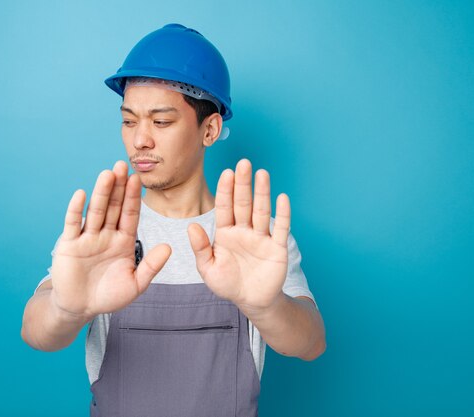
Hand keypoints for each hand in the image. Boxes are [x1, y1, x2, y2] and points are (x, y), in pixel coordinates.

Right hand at [50, 160, 171, 319]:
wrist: (81, 307)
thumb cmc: (109, 296)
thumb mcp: (135, 283)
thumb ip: (151, 265)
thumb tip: (168, 247)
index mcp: (123, 240)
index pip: (130, 214)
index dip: (133, 197)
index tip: (138, 179)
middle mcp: (106, 234)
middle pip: (113, 206)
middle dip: (118, 187)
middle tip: (123, 165)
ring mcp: (87, 237)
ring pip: (96, 211)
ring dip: (101, 192)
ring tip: (107, 173)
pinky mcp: (69, 244)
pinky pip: (73, 224)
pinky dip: (76, 209)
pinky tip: (82, 193)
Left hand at [187, 159, 290, 312]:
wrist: (251, 301)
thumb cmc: (228, 284)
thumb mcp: (208, 268)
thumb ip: (200, 248)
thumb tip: (191, 226)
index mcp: (226, 233)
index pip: (225, 207)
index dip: (225, 191)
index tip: (225, 173)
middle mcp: (244, 231)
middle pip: (243, 204)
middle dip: (243, 184)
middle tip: (243, 163)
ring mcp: (261, 238)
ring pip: (261, 211)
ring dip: (262, 193)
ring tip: (262, 173)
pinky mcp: (277, 248)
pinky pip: (280, 229)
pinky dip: (282, 214)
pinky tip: (282, 198)